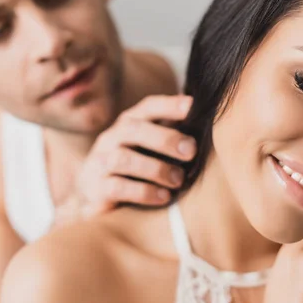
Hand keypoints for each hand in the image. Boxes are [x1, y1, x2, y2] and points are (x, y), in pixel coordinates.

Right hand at [61, 95, 196, 221]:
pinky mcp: (95, 189)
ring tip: (178, 180)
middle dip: (164, 138)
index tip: (193, 107)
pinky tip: (162, 197)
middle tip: (191, 151)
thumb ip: (170, 138)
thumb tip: (210, 129)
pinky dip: (143, 191)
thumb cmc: (131, 169)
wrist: (92, 198)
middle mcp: (111, 139)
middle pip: (133, 129)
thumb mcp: (147, 149)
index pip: (147, 107)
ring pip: (124, 159)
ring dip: (155, 168)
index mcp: (128, 124)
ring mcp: (100, 163)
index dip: (169, 104)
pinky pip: (117, 187)